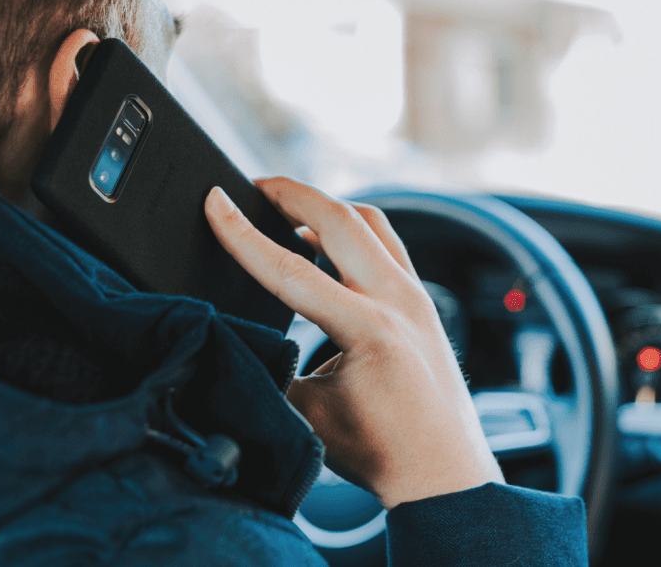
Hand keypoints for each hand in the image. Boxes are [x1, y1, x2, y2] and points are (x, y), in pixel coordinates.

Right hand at [204, 177, 503, 509]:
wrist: (445, 474)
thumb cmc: (382, 453)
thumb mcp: (308, 413)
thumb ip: (271, 367)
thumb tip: (237, 335)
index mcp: (369, 330)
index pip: (291, 268)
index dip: (243, 234)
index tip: (215, 202)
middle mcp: (400, 301)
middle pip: (341, 218)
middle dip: (291, 193)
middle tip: (253, 186)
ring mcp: (418, 296)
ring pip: (371, 222)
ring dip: (326, 206)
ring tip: (287, 207)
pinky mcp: (424, 300)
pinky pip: (388, 243)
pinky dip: (353, 229)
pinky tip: (327, 241)